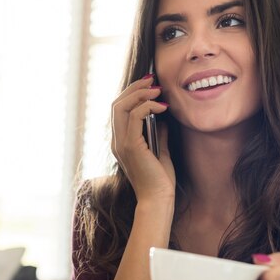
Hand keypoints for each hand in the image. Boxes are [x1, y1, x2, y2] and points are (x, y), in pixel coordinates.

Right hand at [111, 74, 174, 201]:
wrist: (158, 199)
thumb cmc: (160, 180)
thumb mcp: (160, 151)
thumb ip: (158, 134)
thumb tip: (162, 117)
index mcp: (121, 142)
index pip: (119, 110)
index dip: (132, 93)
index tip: (149, 84)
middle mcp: (117, 141)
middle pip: (117, 104)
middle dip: (135, 88)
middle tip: (153, 80)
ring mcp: (121, 143)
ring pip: (121, 106)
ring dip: (141, 93)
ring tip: (158, 89)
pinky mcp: (130, 146)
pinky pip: (135, 116)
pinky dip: (148, 106)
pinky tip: (162, 106)